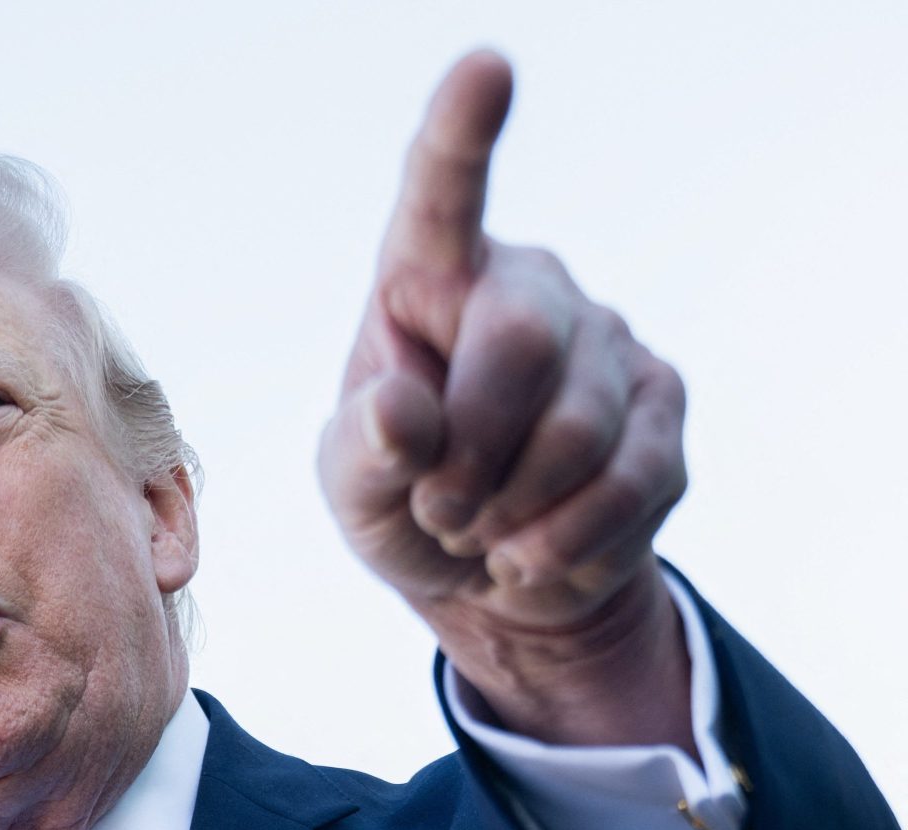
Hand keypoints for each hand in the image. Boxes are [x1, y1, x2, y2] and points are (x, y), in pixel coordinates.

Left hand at [319, 51, 691, 748]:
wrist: (491, 572)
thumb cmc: (403, 501)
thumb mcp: (354, 488)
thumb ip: (363, 450)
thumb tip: (402, 412)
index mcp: (428, 278)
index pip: (442, 195)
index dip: (462, 133)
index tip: (486, 66)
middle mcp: (528, 288)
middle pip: (521, 344)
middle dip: (472, 457)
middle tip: (439, 514)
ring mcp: (608, 340)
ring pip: (582, 431)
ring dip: (517, 514)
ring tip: (483, 536)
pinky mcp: (666, 405)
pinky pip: (634, 485)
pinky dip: (569, 546)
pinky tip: (537, 555)